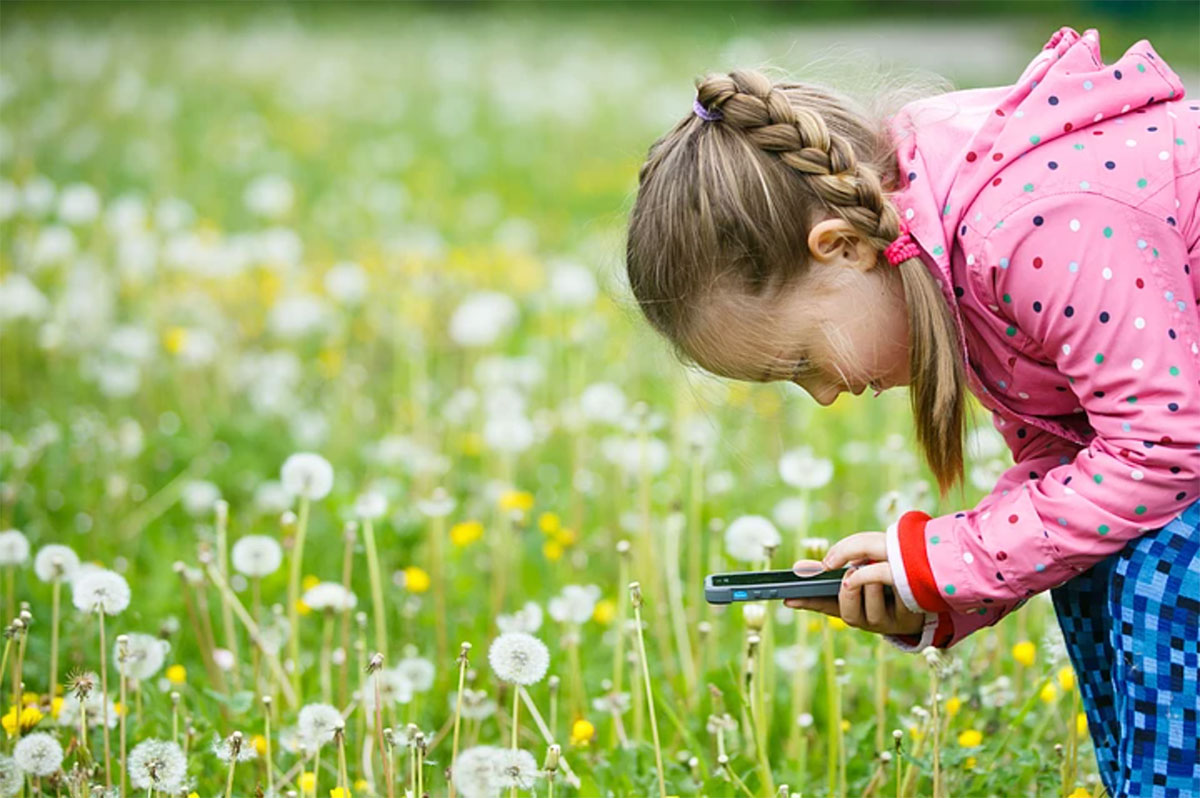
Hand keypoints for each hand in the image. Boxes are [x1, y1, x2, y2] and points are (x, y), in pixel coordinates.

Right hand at [784, 532, 926, 636]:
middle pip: (846, 605)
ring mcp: (882, 622)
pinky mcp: (904, 621)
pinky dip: (898, 585)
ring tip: (885, 570)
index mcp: (847, 603)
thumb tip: (813, 565)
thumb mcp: (866, 558)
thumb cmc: (890, 570)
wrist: (928, 585)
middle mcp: (861, 617)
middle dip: (853, 583)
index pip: (820, 603)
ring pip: (871, 602)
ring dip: (876, 579)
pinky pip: (896, 600)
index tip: (788, 599)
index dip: (804, 601)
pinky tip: (903, 581)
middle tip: (858, 569)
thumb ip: (841, 556)